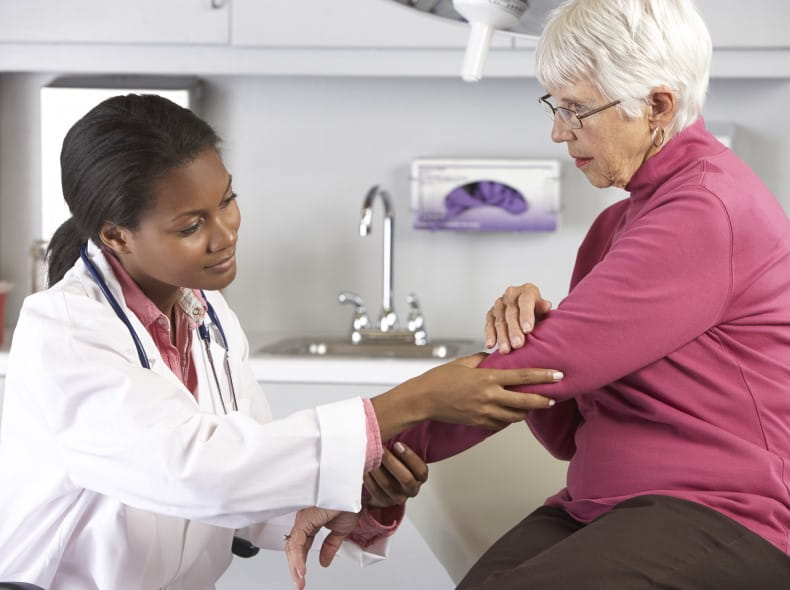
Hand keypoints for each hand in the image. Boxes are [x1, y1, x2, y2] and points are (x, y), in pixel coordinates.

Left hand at [285, 507, 361, 589]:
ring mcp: (303, 518)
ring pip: (293, 546)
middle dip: (295, 568)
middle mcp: (305, 520)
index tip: (302, 578)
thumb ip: (330, 546)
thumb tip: (323, 562)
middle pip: (294, 548)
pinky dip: (298, 558)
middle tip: (299, 583)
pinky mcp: (305, 519)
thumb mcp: (341, 530)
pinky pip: (298, 542)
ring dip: (295, 566)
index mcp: (311, 522)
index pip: (302, 546)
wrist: (357, 492)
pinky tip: (301, 570)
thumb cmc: (351, 502)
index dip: (301, 562)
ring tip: (299, 581)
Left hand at [364, 442, 427, 507]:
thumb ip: (402, 445)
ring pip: (388, 485)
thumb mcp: (402, 454)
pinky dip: (368, 479)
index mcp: (419, 476)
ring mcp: (397, 497)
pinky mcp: (384, 502)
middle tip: (380, 449)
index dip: (409, 457)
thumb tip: (400, 422)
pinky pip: (375, 492)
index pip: (421, 470)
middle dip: (391, 462)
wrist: (383, 481)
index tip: (397, 444)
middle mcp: (411, 488)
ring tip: (369, 457)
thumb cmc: (394, 462)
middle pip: (405, 479)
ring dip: (377, 469)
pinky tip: (363, 468)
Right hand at [417, 353, 560, 427]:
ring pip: (516, 416)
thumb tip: (496, 359)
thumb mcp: (463, 363)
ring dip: (527, 411)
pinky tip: (513, 413)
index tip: (558, 374)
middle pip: (526, 401)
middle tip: (554, 398)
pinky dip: (510, 418)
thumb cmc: (440, 379)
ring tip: (534, 405)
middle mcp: (489, 397)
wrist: (424, 400)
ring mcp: (485, 412)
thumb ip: (483, 360)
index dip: (543, 376)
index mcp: (487, 378)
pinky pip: (502, 423)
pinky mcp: (480, 423)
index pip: (522, 376)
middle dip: (543, 400)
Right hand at [485, 283, 552, 352]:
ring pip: (499, 320)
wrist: (529, 314)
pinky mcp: (491, 313)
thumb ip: (543, 308)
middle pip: (511, 313)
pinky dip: (490, 335)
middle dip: (514, 330)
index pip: (525, 301)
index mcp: (527, 291)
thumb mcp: (544, 310)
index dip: (526, 315)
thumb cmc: (538, 312)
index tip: (528, 330)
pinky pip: (489, 324)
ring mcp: (500, 304)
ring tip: (506, 349)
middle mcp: (511, 295)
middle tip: (518, 344)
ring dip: (502, 336)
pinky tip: (490, 344)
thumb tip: (546, 305)